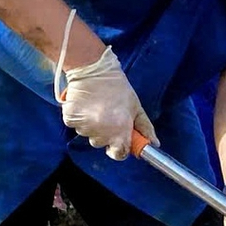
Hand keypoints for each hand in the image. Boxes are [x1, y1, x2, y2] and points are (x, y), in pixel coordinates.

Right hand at [57, 46, 155, 160]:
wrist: (93, 70)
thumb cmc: (117, 88)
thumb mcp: (136, 107)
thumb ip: (145, 128)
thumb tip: (154, 144)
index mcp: (120, 132)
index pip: (119, 155)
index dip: (120, 149)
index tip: (120, 140)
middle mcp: (101, 133)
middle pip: (102, 144)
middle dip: (106, 134)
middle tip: (108, 115)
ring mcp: (84, 127)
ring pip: (88, 135)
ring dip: (92, 126)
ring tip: (97, 107)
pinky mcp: (70, 119)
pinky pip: (76, 126)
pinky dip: (79, 118)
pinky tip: (86, 105)